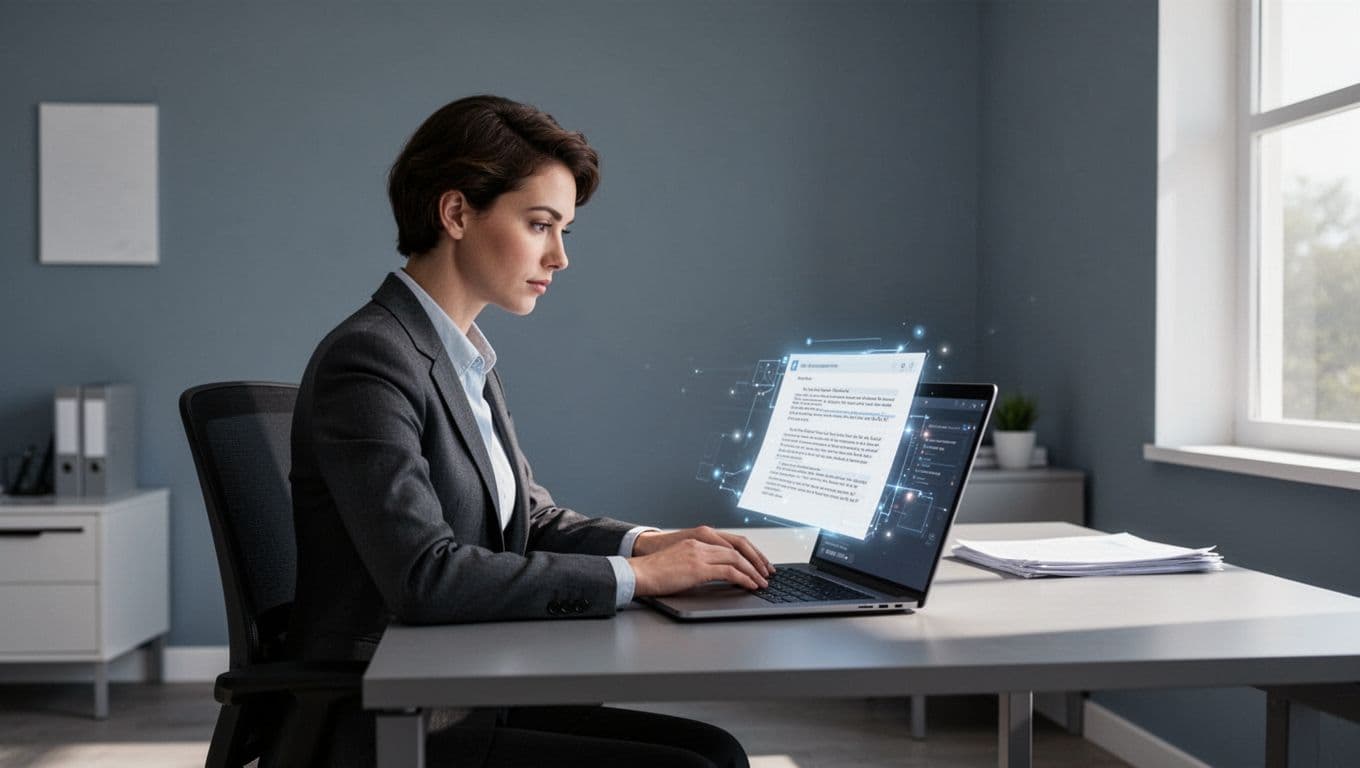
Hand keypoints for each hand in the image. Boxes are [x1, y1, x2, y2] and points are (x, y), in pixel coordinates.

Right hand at [629, 526, 773, 596]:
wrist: (638, 573)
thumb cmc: (655, 572)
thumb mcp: (680, 561)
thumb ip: (698, 563)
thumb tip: (715, 574)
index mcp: (697, 540)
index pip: (731, 542)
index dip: (748, 553)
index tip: (758, 564)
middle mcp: (700, 544)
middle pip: (738, 547)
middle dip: (756, 561)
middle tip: (767, 573)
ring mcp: (699, 554)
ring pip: (736, 558)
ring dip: (753, 571)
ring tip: (762, 582)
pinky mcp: (697, 568)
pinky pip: (728, 571)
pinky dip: (743, 578)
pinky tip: (749, 585)